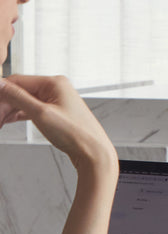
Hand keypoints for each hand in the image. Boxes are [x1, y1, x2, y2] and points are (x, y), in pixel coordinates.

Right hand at [0, 75, 115, 171]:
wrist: (92, 152)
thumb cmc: (75, 134)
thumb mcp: (40, 114)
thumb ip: (18, 97)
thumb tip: (0, 84)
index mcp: (54, 83)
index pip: (17, 81)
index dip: (1, 93)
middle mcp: (56, 88)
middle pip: (19, 91)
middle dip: (3, 105)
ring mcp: (55, 100)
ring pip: (23, 101)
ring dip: (8, 111)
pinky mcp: (54, 112)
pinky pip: (30, 109)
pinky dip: (17, 115)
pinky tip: (6, 121)